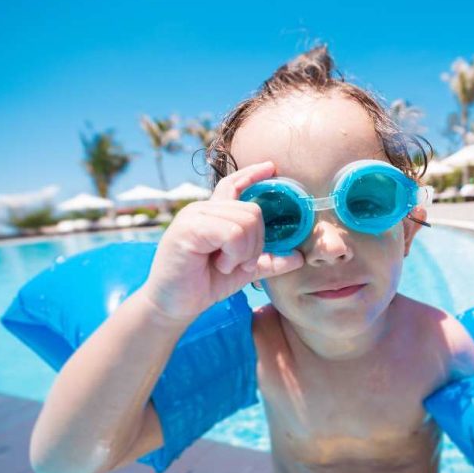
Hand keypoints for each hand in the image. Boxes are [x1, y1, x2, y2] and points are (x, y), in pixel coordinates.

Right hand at [138, 161, 303, 321]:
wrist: (174, 305)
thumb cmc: (204, 284)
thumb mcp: (244, 271)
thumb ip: (269, 261)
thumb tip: (299, 258)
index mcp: (214, 214)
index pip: (233, 183)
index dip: (252, 174)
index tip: (271, 167)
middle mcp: (203, 209)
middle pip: (253, 211)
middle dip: (256, 243)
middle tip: (240, 263)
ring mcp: (194, 216)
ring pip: (246, 222)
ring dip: (244, 252)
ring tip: (226, 265)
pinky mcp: (188, 229)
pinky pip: (232, 233)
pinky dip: (234, 255)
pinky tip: (220, 266)